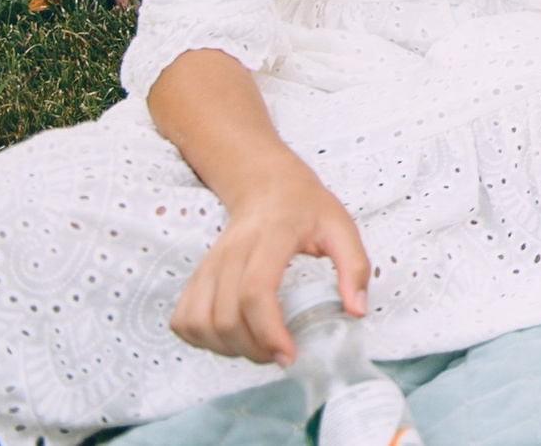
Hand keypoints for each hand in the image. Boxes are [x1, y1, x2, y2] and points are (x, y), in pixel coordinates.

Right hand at [170, 164, 369, 364]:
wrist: (266, 185)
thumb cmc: (306, 208)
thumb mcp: (342, 228)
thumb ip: (354, 268)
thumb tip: (356, 311)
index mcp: (270, 237)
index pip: (255, 291)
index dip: (268, 331)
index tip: (288, 354)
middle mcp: (231, 251)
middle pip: (225, 315)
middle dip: (252, 349)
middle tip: (280, 354)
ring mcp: (209, 264)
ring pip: (200, 322)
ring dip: (226, 348)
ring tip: (259, 348)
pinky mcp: (197, 276)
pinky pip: (184, 319)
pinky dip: (202, 339)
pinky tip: (231, 338)